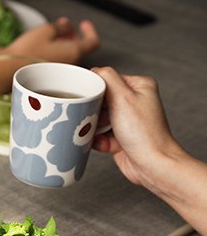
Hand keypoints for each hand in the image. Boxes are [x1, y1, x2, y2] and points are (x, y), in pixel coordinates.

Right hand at [7, 17, 99, 63]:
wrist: (7, 70)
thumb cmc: (26, 52)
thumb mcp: (46, 30)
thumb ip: (61, 26)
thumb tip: (66, 25)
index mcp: (74, 52)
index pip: (93, 42)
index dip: (90, 30)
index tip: (83, 23)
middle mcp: (70, 64)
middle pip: (79, 47)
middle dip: (73, 34)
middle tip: (63, 26)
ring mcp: (59, 72)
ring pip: (68, 55)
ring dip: (63, 42)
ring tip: (51, 34)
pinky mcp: (48, 76)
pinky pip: (58, 62)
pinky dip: (55, 52)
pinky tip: (44, 46)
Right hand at [91, 67, 182, 187]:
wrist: (152, 165)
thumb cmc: (144, 134)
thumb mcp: (123, 98)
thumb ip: (107, 78)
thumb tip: (94, 70)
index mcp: (139, 86)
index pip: (107, 79)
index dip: (93, 89)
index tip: (83, 97)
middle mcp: (134, 102)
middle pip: (100, 99)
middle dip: (90, 110)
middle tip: (86, 116)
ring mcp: (126, 120)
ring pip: (97, 118)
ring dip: (92, 126)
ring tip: (92, 131)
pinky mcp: (119, 137)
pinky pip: (98, 134)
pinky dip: (96, 140)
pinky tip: (99, 143)